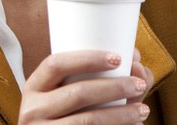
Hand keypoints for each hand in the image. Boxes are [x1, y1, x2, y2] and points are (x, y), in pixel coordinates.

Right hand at [17, 49, 152, 123]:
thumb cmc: (62, 115)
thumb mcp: (65, 95)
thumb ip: (96, 78)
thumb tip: (135, 60)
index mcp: (34, 87)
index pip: (56, 64)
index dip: (87, 58)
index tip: (118, 57)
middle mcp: (33, 109)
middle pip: (77, 93)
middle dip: (114, 87)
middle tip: (139, 84)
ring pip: (88, 120)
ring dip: (122, 115)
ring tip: (143, 110)